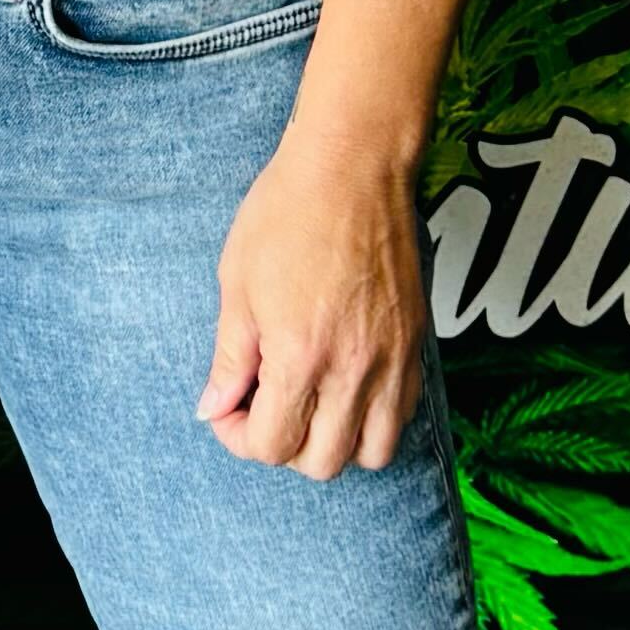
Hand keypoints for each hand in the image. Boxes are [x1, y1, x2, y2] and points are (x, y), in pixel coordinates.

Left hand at [202, 127, 432, 476]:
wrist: (353, 166)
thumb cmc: (287, 214)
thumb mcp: (237, 284)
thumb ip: (229, 357)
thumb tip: (213, 408)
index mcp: (301, 356)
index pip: (272, 446)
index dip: (237, 437)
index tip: (229, 407)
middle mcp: (354, 369)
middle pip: (322, 463)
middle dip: (283, 447)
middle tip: (264, 405)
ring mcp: (393, 360)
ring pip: (374, 452)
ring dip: (336, 444)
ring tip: (310, 403)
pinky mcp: (416, 344)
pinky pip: (403, 416)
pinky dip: (373, 420)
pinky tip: (345, 386)